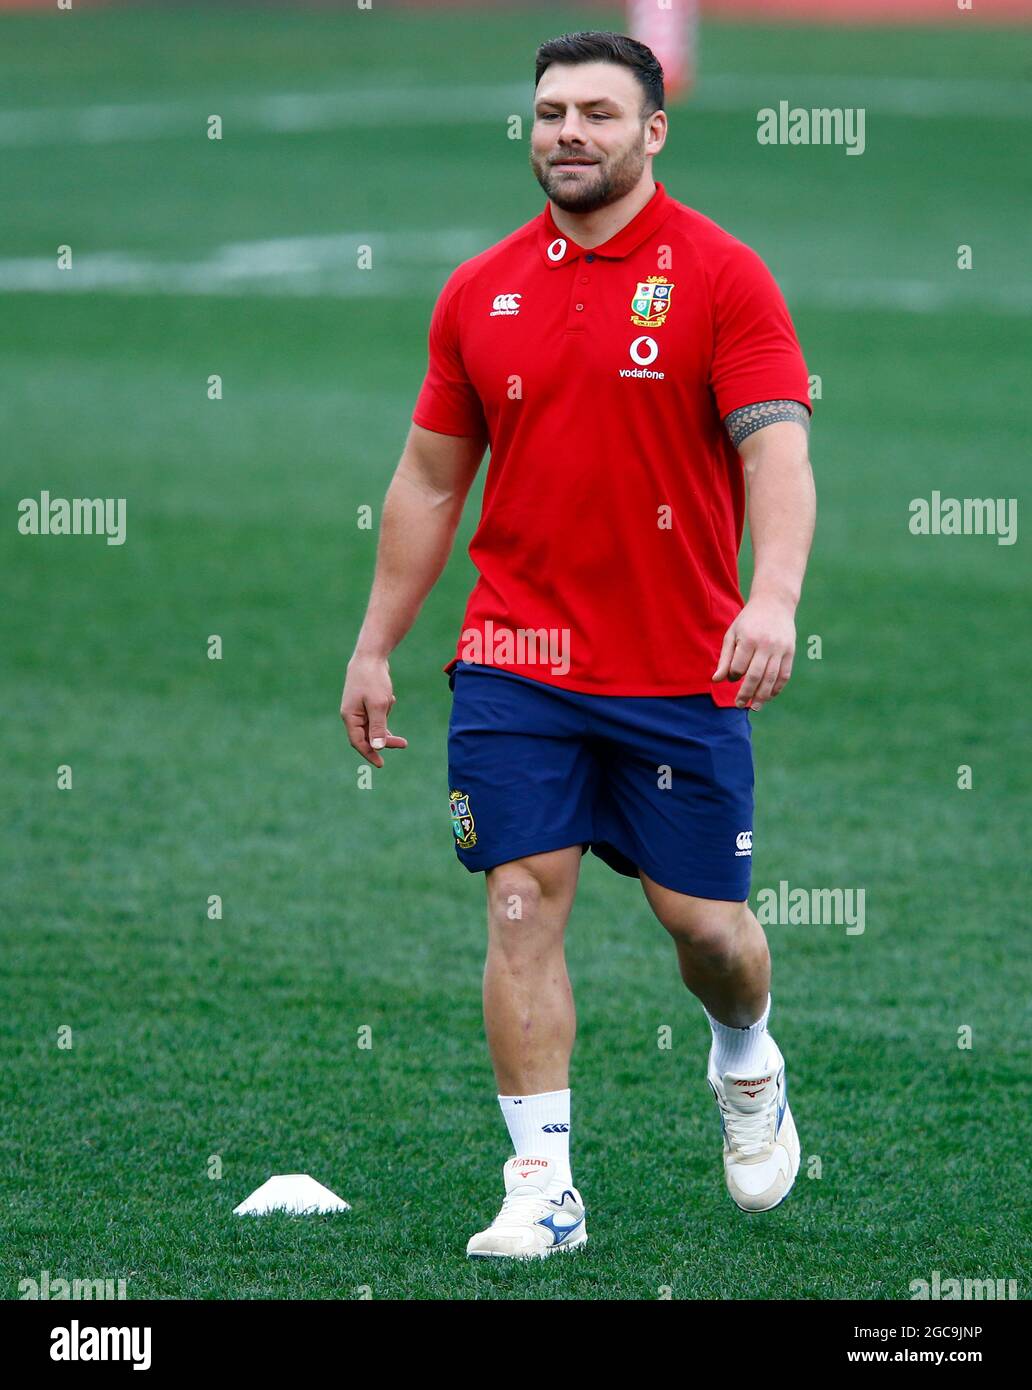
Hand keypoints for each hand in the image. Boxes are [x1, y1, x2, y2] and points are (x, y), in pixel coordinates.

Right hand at [340, 653, 408, 767]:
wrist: (371, 655)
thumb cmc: (373, 680)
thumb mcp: (378, 705)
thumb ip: (378, 728)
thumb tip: (376, 748)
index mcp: (350, 717)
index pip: (358, 742)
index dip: (369, 754)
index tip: (381, 764)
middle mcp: (352, 714)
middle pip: (368, 735)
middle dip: (385, 739)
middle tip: (404, 743)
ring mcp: (358, 707)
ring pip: (374, 725)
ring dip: (387, 724)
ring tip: (394, 706)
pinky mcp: (366, 701)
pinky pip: (377, 713)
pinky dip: (385, 710)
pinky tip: (390, 697)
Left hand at [712, 594, 795, 710]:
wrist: (774, 603)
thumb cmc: (748, 621)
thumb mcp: (732, 634)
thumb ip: (725, 658)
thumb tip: (716, 681)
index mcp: (748, 639)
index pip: (739, 666)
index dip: (733, 676)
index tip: (731, 677)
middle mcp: (765, 645)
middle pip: (755, 676)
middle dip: (746, 693)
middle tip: (739, 705)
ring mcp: (780, 649)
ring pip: (771, 678)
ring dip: (763, 696)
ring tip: (755, 707)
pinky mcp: (790, 651)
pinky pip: (784, 674)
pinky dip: (777, 687)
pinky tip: (770, 696)